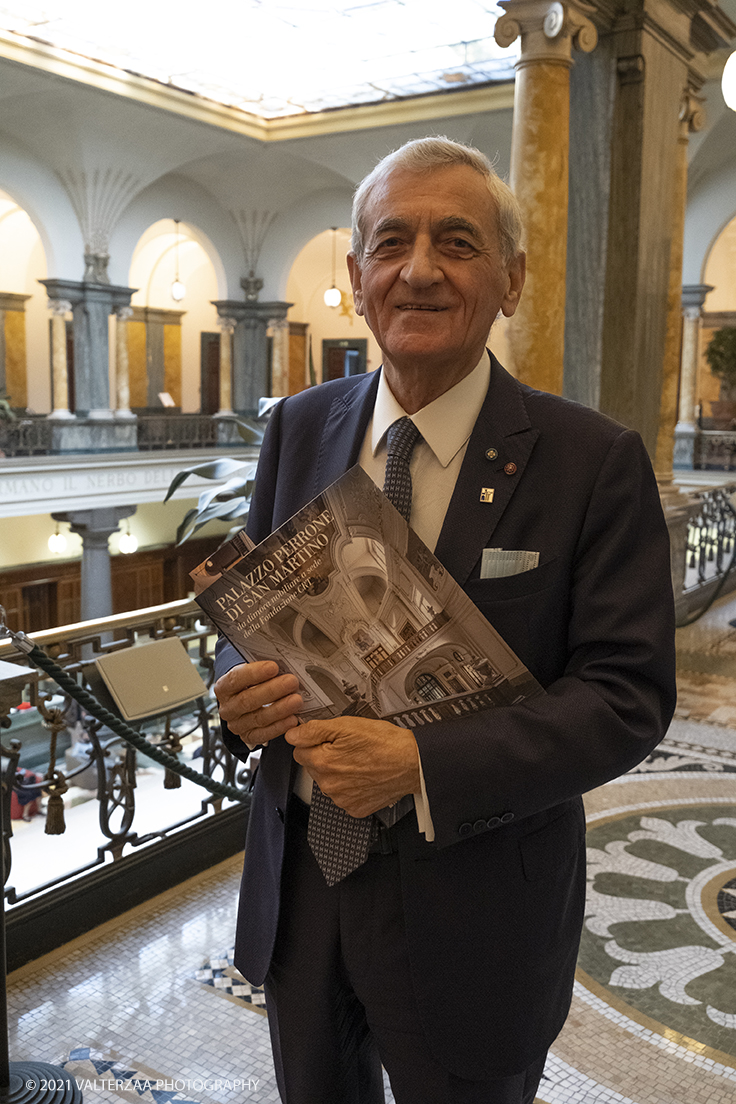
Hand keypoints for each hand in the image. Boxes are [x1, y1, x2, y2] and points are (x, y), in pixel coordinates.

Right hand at [214, 660, 302, 745]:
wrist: (247, 700)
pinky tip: (292, 719)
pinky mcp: (248, 737)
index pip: (236, 679)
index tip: (273, 667)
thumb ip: (263, 669)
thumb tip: (283, 662)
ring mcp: (237, 725)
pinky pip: (264, 734)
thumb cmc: (253, 683)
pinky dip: (280, 727)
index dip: (255, 673)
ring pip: (258, 718)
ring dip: (280, 709)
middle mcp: (228, 708)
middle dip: (272, 690)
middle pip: (248, 700)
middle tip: (291, 682)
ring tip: (296, 700)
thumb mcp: (253, 673)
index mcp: (224, 687)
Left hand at [285, 716, 420, 816]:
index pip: (299, 750)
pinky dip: (350, 786)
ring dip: (337, 771)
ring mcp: (342, 799)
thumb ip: (314, 730)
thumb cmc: (385, 744)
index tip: (329, 738)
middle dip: (325, 755)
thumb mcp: (347, 725)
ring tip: (359, 760)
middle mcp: (329, 785)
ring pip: (327, 781)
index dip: (314, 740)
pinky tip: (363, 775)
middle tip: (348, 747)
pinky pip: (342, 795)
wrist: (412, 763)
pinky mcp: (354, 808)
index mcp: (323, 762)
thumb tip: (293, 735)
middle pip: (313, 766)